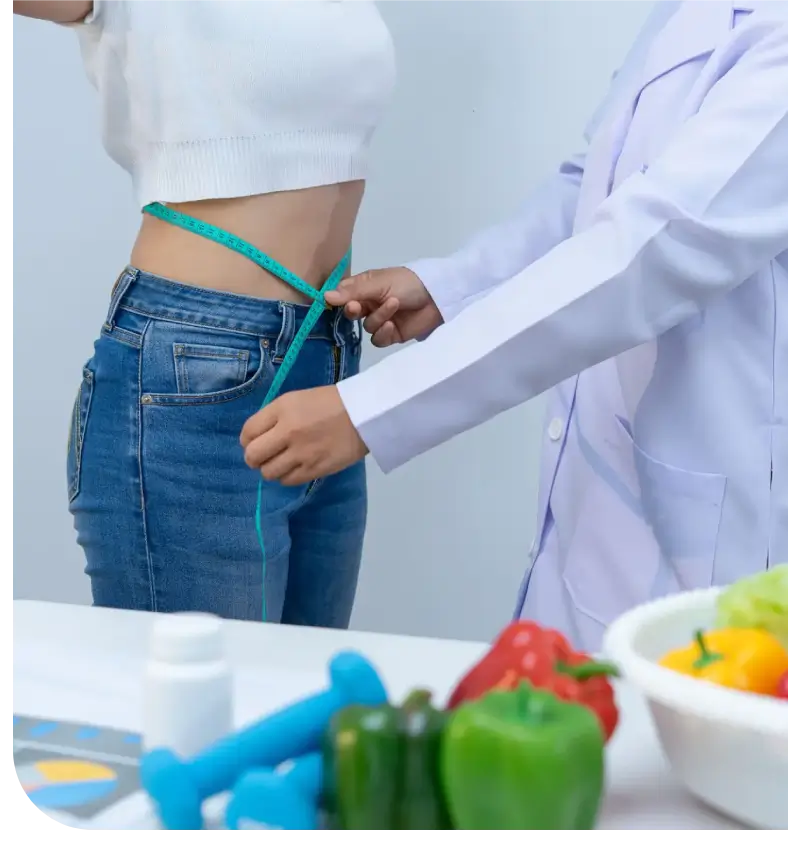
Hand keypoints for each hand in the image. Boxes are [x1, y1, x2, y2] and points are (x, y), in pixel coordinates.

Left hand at [240, 385, 367, 485]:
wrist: (364, 415)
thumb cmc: (331, 403)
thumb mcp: (297, 399)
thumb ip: (275, 416)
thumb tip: (258, 437)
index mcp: (282, 409)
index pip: (248, 432)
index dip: (247, 440)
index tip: (254, 441)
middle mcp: (287, 432)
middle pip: (253, 455)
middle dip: (253, 458)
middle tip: (264, 456)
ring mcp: (301, 453)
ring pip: (268, 472)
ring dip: (271, 468)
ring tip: (282, 462)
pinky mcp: (314, 469)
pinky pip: (288, 481)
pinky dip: (287, 476)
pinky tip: (295, 467)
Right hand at [324, 266, 442, 346]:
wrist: (437, 296)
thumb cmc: (408, 283)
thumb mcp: (379, 283)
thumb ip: (353, 292)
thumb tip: (324, 296)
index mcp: (365, 286)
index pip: (343, 295)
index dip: (338, 300)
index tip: (335, 302)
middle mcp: (370, 303)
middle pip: (351, 313)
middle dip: (354, 311)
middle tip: (358, 307)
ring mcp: (381, 319)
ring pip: (367, 327)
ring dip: (378, 318)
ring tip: (393, 306)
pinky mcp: (392, 334)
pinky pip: (377, 339)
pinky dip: (383, 333)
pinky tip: (392, 325)